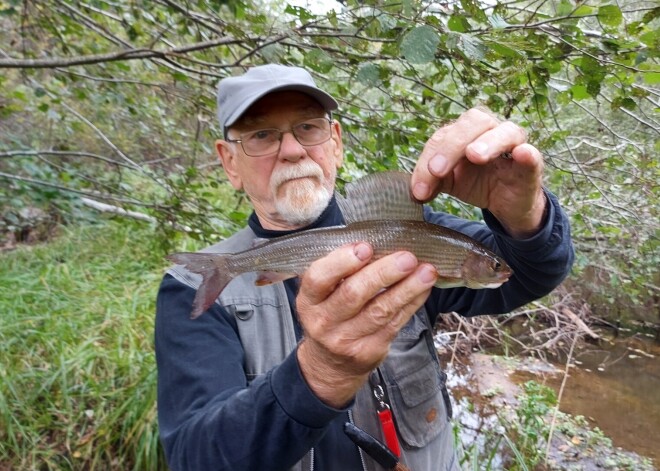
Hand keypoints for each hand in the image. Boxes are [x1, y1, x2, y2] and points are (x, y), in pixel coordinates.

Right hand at [296, 243, 437, 407]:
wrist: (329, 363)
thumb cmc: (330, 313)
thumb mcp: (322, 293)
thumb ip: (340, 270)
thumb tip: (378, 242)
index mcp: (309, 299)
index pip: (319, 278)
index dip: (342, 262)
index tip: (366, 247)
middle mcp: (323, 321)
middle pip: (354, 294)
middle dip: (383, 273)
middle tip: (407, 257)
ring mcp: (346, 339)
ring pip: (380, 310)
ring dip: (407, 288)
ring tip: (426, 271)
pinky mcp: (370, 350)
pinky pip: (395, 323)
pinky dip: (412, 303)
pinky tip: (423, 288)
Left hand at [411, 107, 546, 238]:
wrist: (506, 204)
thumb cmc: (477, 183)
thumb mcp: (449, 181)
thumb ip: (431, 180)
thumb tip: (416, 191)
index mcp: (466, 132)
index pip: (443, 136)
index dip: (427, 161)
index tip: (419, 189)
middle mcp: (491, 131)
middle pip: (472, 122)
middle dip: (451, 146)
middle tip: (437, 170)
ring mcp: (514, 145)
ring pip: (504, 131)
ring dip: (487, 142)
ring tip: (474, 155)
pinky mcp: (532, 165)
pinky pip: (532, 154)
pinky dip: (527, 153)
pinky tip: (522, 153)